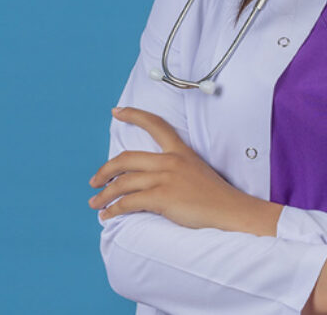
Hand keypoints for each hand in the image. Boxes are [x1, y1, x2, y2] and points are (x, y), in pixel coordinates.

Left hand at [89, 107, 283, 234]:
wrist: (231, 211)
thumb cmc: (215, 197)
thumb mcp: (196, 172)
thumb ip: (174, 169)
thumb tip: (149, 179)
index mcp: (180, 151)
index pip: (155, 125)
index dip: (134, 115)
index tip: (116, 111)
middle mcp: (170, 161)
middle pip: (126, 159)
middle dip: (105, 170)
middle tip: (94, 180)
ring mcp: (165, 178)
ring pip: (122, 182)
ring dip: (104, 195)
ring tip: (95, 203)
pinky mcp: (162, 197)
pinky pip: (128, 202)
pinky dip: (113, 209)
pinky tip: (107, 215)